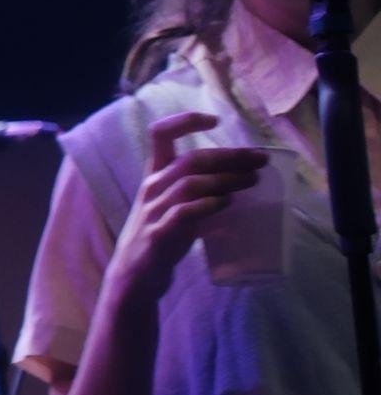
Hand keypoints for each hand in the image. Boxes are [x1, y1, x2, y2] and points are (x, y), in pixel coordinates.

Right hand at [104, 111, 269, 309]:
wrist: (135, 274)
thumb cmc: (160, 235)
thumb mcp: (173, 204)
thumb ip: (201, 190)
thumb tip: (246, 178)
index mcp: (154, 175)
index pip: (160, 135)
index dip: (186, 121)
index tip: (214, 120)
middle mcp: (152, 187)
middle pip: (191, 159)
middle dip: (230, 156)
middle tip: (260, 159)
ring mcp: (154, 210)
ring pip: (191, 183)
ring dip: (227, 179)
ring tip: (254, 179)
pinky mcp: (160, 234)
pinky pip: (186, 212)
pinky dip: (211, 205)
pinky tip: (229, 203)